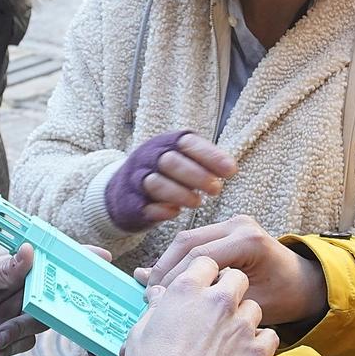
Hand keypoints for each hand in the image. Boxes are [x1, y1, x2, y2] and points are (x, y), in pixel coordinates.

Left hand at [0, 245, 43, 355]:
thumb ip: (0, 272)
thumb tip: (29, 251)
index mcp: (3, 277)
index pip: (36, 280)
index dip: (44, 290)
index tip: (40, 302)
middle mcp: (7, 299)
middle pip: (38, 311)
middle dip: (25, 323)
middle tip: (3, 330)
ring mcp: (3, 322)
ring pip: (29, 333)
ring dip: (12, 340)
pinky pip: (15, 350)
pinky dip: (3, 353)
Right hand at [107, 131, 239, 230]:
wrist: (123, 192)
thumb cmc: (165, 175)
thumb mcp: (182, 160)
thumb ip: (204, 162)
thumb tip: (230, 169)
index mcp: (165, 143)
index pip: (188, 142)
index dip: (210, 156)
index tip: (231, 171)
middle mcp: (147, 157)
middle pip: (171, 161)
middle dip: (197, 176)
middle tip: (216, 189)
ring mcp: (135, 180)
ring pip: (155, 183)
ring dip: (180, 194)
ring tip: (197, 202)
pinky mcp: (129, 204)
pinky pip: (144, 206)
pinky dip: (161, 210)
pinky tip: (175, 213)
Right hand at [122, 256, 278, 355]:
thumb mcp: (141, 332)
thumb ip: (156, 307)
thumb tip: (158, 295)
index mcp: (187, 290)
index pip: (205, 261)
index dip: (203, 273)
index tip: (201, 287)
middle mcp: (218, 301)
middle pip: (236, 279)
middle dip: (230, 289)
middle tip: (218, 309)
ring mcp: (241, 326)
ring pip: (253, 307)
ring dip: (244, 318)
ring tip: (229, 337)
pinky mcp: (258, 352)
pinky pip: (269, 336)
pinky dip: (260, 343)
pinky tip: (245, 353)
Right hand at [141, 215, 327, 328]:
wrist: (305, 284)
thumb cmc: (282, 298)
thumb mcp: (245, 302)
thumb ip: (204, 295)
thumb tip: (161, 290)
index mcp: (248, 240)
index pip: (198, 257)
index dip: (172, 280)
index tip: (155, 301)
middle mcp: (240, 224)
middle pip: (188, 242)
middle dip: (165, 269)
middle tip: (149, 294)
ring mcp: (234, 222)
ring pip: (187, 239)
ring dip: (169, 264)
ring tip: (156, 289)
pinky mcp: (229, 227)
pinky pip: (197, 241)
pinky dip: (181, 261)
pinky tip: (170, 281)